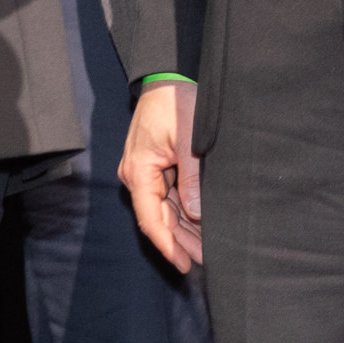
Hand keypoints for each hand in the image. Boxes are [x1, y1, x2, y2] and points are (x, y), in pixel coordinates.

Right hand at [120, 78, 201, 272]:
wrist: (167, 78)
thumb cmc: (175, 102)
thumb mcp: (188, 139)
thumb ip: (192, 177)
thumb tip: (196, 212)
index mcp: (139, 171)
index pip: (151, 219)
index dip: (167, 244)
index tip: (182, 264)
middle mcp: (137, 176)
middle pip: (158, 219)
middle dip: (180, 242)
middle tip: (204, 261)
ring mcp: (145, 173)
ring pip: (165, 210)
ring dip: (184, 230)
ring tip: (206, 249)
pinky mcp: (156, 167)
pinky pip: (169, 197)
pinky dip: (184, 212)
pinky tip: (200, 225)